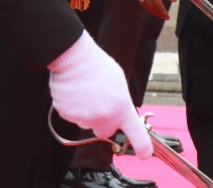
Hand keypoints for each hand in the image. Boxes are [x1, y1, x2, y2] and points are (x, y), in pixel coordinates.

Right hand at [47, 33, 151, 158]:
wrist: (74, 58)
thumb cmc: (98, 66)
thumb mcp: (118, 83)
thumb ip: (119, 102)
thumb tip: (115, 111)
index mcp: (121, 108)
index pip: (135, 132)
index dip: (142, 145)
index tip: (144, 154)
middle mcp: (104, 117)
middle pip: (104, 131)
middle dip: (103, 122)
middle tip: (100, 103)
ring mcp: (85, 118)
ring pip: (86, 122)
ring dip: (86, 112)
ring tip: (85, 91)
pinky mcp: (68, 115)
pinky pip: (71, 116)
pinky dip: (72, 107)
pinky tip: (74, 91)